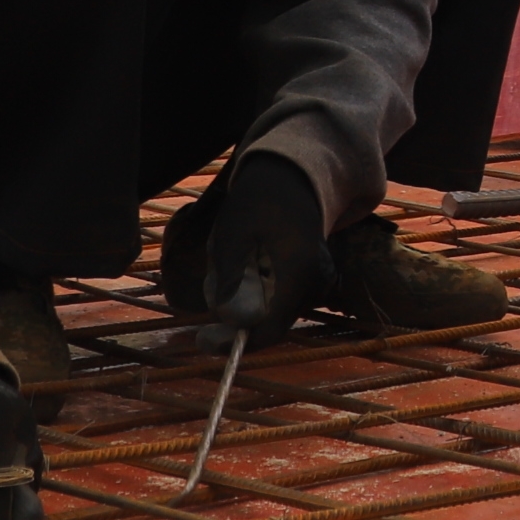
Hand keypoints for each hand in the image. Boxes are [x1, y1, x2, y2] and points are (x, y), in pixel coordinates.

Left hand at [203, 151, 332, 340]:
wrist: (291, 177)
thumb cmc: (259, 200)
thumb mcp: (233, 231)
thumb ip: (230, 273)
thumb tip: (225, 315)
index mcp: (299, 272)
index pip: (271, 329)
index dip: (235, 342)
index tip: (202, 340)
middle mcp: (316, 282)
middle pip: (268, 322)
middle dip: (234, 312)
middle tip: (212, 276)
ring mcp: (317, 282)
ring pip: (271, 311)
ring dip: (244, 297)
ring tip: (230, 256)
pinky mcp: (312, 279)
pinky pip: (278, 299)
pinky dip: (256, 289)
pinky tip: (247, 258)